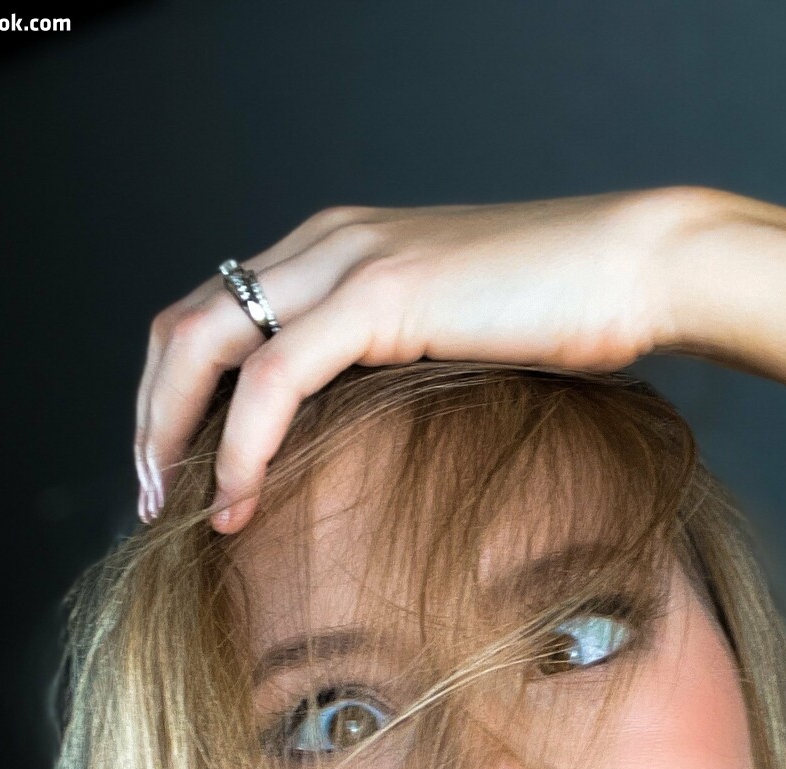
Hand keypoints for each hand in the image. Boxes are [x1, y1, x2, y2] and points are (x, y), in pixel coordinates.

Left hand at [134, 186, 724, 532]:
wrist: (635, 268)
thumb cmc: (567, 315)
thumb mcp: (455, 339)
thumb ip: (395, 367)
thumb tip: (366, 438)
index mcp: (336, 248)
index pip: (214, 313)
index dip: (174, 393)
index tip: (175, 470)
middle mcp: (325, 242)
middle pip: (185, 322)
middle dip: (150, 415)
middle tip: (149, 499)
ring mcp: (348, 260)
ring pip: (206, 341)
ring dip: (173, 432)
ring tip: (172, 509)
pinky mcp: (381, 295)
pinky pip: (274, 378)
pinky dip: (242, 446)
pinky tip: (238, 502)